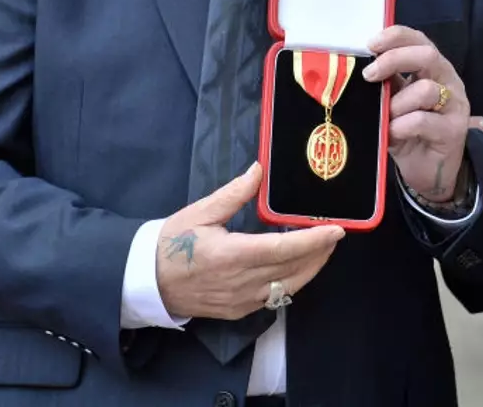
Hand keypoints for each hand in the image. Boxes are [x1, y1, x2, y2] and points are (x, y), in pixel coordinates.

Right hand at [154, 162, 343, 320]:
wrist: (146, 281)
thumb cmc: (171, 243)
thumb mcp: (200, 212)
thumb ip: (234, 194)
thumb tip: (259, 171)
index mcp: (234, 255)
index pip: (285, 249)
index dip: (314, 240)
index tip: (336, 230)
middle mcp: (242, 282)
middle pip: (294, 269)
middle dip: (319, 253)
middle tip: (335, 235)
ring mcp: (242, 301)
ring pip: (288, 287)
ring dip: (310, 269)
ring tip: (322, 250)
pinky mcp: (238, 311)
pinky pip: (273, 298)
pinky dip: (290, 282)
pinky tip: (295, 267)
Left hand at [363, 25, 471, 202]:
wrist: (429, 171)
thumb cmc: (409, 133)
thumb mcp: (394, 102)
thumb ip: (387, 83)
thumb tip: (359, 65)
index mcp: (433, 68)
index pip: (419, 40)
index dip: (396, 37)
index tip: (371, 44)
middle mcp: (448, 81)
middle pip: (427, 55)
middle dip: (394, 61)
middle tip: (369, 75)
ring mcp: (455, 105)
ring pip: (425, 90)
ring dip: (396, 103)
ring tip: (385, 118)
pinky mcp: (454, 130)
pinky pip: (422, 120)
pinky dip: (400, 126)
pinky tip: (393, 134)